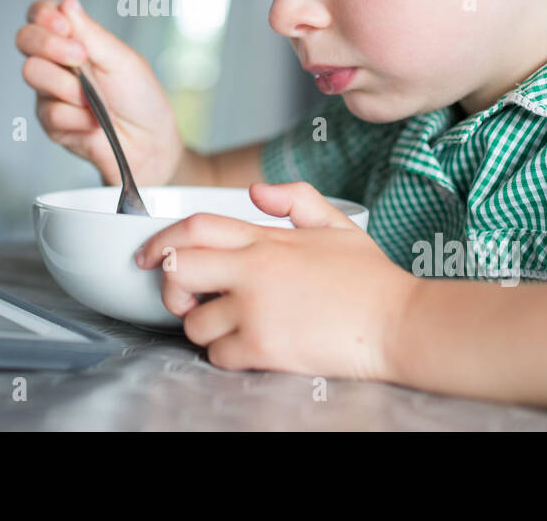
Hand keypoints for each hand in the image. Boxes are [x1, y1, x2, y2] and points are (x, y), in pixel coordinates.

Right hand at [16, 0, 184, 186]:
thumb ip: (90, 33)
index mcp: (75, 40)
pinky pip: (48, 111)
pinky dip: (77, 117)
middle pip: (25, 39)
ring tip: (93, 100)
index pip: (41, 15)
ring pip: (33, 72)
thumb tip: (67, 2)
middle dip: (50, 45)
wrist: (148, 144)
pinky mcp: (50, 122)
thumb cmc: (140, 99)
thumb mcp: (121, 59)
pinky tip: (93, 123)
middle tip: (79, 58)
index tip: (63, 25)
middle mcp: (57, 63)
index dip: (44, 15)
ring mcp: (50, 92)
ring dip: (68, 86)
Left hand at [134, 181, 419, 382]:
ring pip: (193, 323)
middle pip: (175, 270)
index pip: (193, 227)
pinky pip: (218, 355)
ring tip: (232, 327)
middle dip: (169, 288)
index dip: (159, 239)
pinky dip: (227, 356)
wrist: (400, 323)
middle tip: (186, 299)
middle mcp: (253, 271)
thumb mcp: (337, 223)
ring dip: (204, 329)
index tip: (146, 255)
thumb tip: (256, 190)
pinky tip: (251, 348)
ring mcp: (255, 310)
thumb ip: (294, 200)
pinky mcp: (264, 347)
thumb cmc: (371, 279)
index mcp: (266, 239)